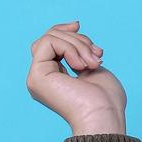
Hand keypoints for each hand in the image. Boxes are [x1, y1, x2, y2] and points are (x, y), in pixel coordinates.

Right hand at [26, 20, 127, 135]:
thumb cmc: (105, 99)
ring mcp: (37, 77)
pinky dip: (70, 48)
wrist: (104, 116)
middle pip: (50, 37)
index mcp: (54, 78)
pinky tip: (81, 65)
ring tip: (94, 63)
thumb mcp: (92, 65)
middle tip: (97, 55)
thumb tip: (73, 26)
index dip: (63, 30)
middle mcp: (42, 78)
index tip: (79, 25)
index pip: (50, 43)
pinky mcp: (36, 76)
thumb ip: (79, 50)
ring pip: (50, 37)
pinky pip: (49, 42)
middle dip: (77, 39)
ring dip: (78, 45)